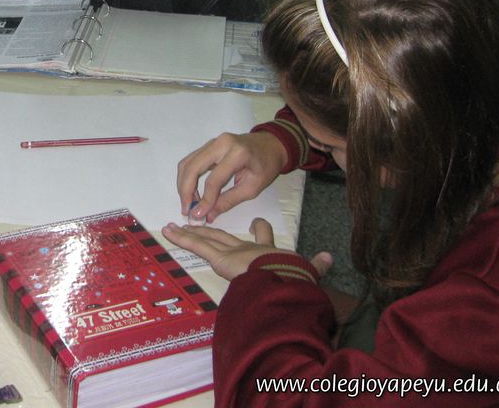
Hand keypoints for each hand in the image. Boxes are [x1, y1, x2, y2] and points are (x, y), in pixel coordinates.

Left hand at [162, 218, 332, 281]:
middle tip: (200, 221)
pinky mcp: (220, 258)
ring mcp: (231, 251)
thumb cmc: (295, 276)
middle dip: (210, 230)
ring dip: (188, 232)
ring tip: (172, 226)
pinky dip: (182, 238)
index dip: (260, 230)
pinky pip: (197, 247)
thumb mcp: (307, 271)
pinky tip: (168, 231)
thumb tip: (330, 258)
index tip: (258, 223)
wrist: (285, 278)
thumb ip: (316, 265)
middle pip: (224, 236)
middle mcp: (246, 248)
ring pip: (206, 239)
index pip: (262, 237)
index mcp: (266, 252)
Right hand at [176, 131, 286, 222]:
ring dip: (184, 185)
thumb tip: (207, 216)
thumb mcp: (252, 188)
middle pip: (192, 167)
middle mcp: (220, 143)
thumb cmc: (266, 166)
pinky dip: (188, 178)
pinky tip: (192, 192)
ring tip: (189, 203)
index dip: (204, 199)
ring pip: (187, 163)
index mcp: (237, 153)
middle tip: (186, 210)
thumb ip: (229, 201)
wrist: (271, 145)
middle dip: (186, 191)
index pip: (213, 179)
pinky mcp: (208, 145)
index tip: (198, 215)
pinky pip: (191, 161)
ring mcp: (212, 142)